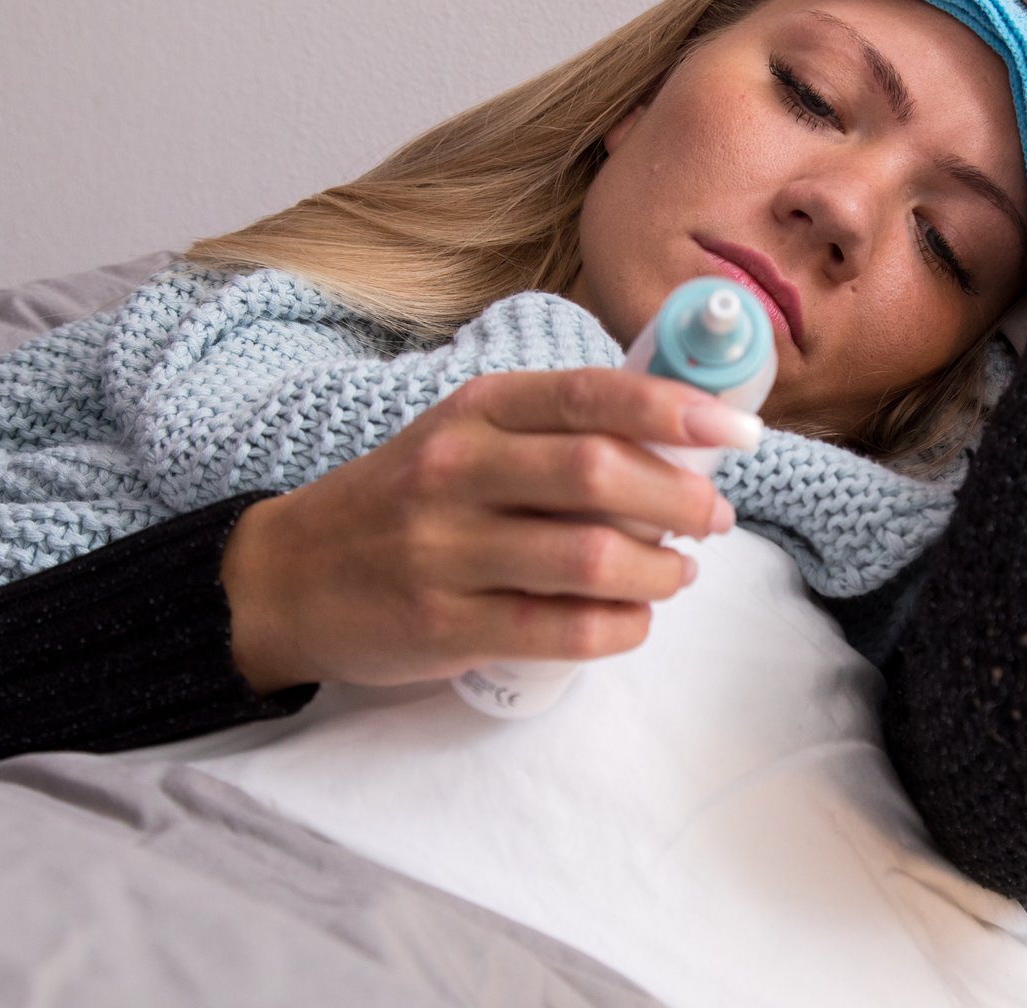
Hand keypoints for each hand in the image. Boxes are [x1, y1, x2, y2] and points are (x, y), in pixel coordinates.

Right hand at [220, 368, 756, 692]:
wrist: (287, 577)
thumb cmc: (401, 502)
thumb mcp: (463, 439)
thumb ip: (552, 433)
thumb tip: (678, 446)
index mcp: (475, 410)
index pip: (592, 395)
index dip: (678, 410)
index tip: (739, 433)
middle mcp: (457, 471)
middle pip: (600, 475)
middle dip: (681, 499)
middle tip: (713, 519)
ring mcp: (445, 551)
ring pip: (589, 558)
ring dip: (659, 571)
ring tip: (677, 574)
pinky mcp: (443, 626)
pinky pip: (562, 631)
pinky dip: (621, 628)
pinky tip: (634, 621)